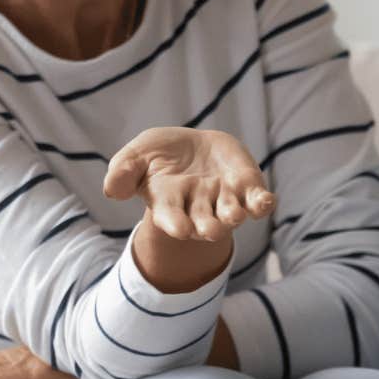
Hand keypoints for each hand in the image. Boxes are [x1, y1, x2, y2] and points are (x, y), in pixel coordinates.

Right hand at [103, 127, 274, 241]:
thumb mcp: (137, 155)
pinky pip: (257, 201)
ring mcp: (225, 199)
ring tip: (235, 215)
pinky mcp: (247, 188)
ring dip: (234, 215)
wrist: (192, 147)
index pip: (171, 217)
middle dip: (208, 227)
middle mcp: (199, 207)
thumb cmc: (160, 155)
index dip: (176, 224)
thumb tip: (112, 190)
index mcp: (170, 203)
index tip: (181, 230)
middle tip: (211, 230)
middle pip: (204, 222)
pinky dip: (262, 203)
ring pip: (231, 213)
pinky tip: (266, 202)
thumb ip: (123, 171)